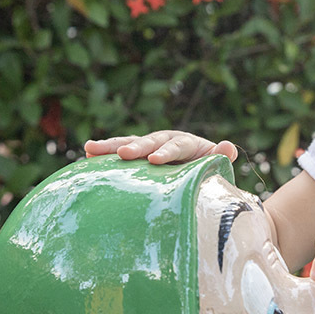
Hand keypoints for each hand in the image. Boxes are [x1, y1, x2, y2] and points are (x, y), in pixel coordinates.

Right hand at [83, 130, 237, 163]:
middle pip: (150, 141)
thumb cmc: (208, 173)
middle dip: (136, 147)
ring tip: (90, 149)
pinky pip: (120, 152)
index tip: (155, 160)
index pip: (177, 146)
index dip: (167, 152)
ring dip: (111, 146)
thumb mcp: (216, 166)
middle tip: (123, 154)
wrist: (198, 173)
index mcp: (188, 143)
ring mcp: (150, 146)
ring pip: (130, 143)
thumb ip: (221, 158)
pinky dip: (105, 153)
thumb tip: (228, 146)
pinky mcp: (138, 154)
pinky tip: (86, 155)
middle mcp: (167, 140)